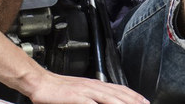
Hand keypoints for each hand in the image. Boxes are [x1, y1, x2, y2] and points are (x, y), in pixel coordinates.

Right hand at [26, 72, 147, 103]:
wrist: (40, 82)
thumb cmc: (58, 89)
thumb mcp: (80, 90)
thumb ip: (93, 95)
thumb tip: (102, 100)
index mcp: (95, 84)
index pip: (119, 89)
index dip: (133, 95)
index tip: (144, 101)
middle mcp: (93, 86)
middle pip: (118, 93)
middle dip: (133, 100)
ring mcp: (85, 91)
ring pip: (109, 97)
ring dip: (122, 103)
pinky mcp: (75, 96)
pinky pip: (91, 103)